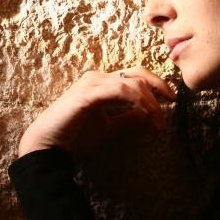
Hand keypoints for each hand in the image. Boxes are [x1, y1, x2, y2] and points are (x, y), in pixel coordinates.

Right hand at [18, 67, 176, 156]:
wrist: (47, 148)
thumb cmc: (75, 136)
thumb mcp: (109, 127)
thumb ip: (129, 119)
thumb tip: (151, 116)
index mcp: (103, 83)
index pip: (135, 76)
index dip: (156, 84)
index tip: (171, 99)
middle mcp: (98, 78)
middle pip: (137, 72)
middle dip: (158, 86)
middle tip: (172, 100)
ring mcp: (92, 83)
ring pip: (132, 82)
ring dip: (151, 101)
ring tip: (159, 119)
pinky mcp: (87, 94)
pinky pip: (120, 90)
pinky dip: (138, 101)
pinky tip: (148, 113)